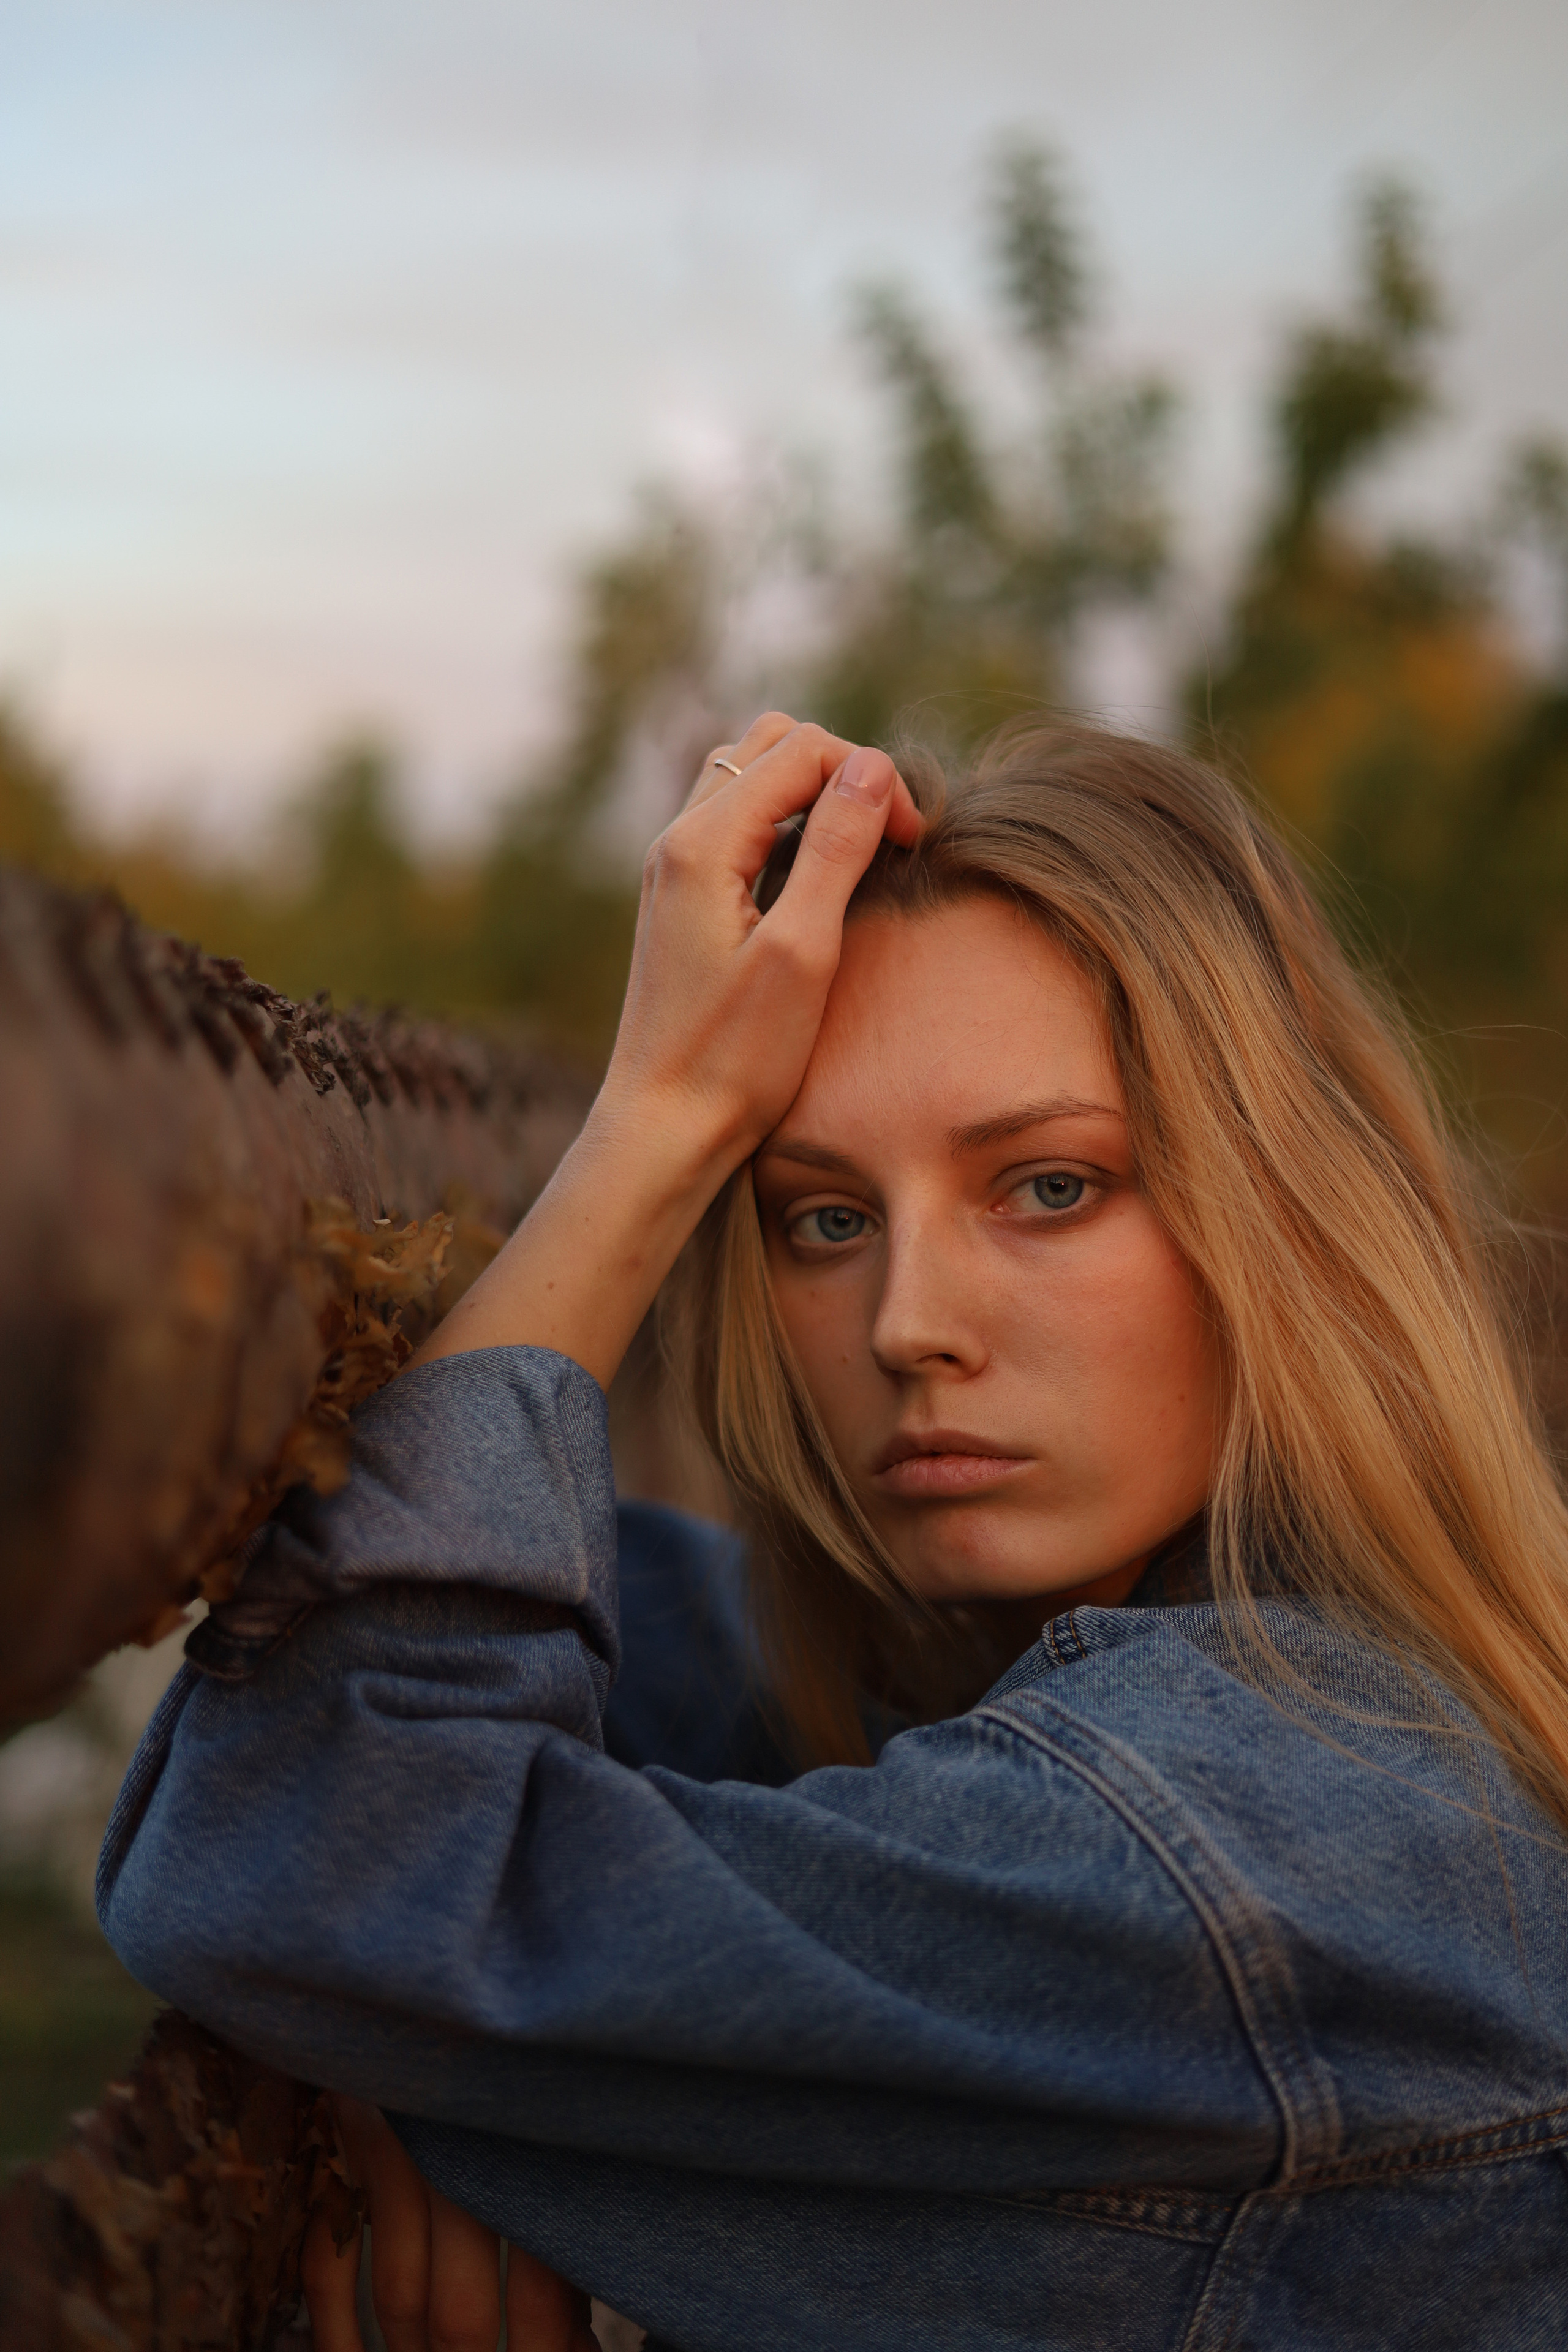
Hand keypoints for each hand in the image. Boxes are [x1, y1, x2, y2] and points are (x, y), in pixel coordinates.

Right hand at [302, 2094, 598, 2351]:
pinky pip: (328, 2269)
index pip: (539, 2297)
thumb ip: (565, 2255)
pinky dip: (337, 2332)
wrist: (432, 2004)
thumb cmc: (513, 2106)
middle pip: (462, 2316)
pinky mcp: (345, 2156)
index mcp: (533, 2160)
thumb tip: (582, 2350)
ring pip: (400, 2302)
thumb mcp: (553, 2162)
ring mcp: (399, 2159)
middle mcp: (466, 2163)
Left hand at [414, 712, 919, 1389]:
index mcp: (701, 843)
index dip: (871, 777)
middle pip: (770, 744)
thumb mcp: (801, 952)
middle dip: (842, 769)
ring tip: (859, 850)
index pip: (801, 749)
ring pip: (750, 776)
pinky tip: (816, 875)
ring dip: (813, 792)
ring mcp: (674, 867)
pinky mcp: (682, 897)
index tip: (913, 842)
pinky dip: (786, 822)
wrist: (665, 1124)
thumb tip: (871, 765)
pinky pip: (737, 821)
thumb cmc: (735, 1056)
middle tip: (889, 836)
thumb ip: (835, 850)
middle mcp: (677, 839)